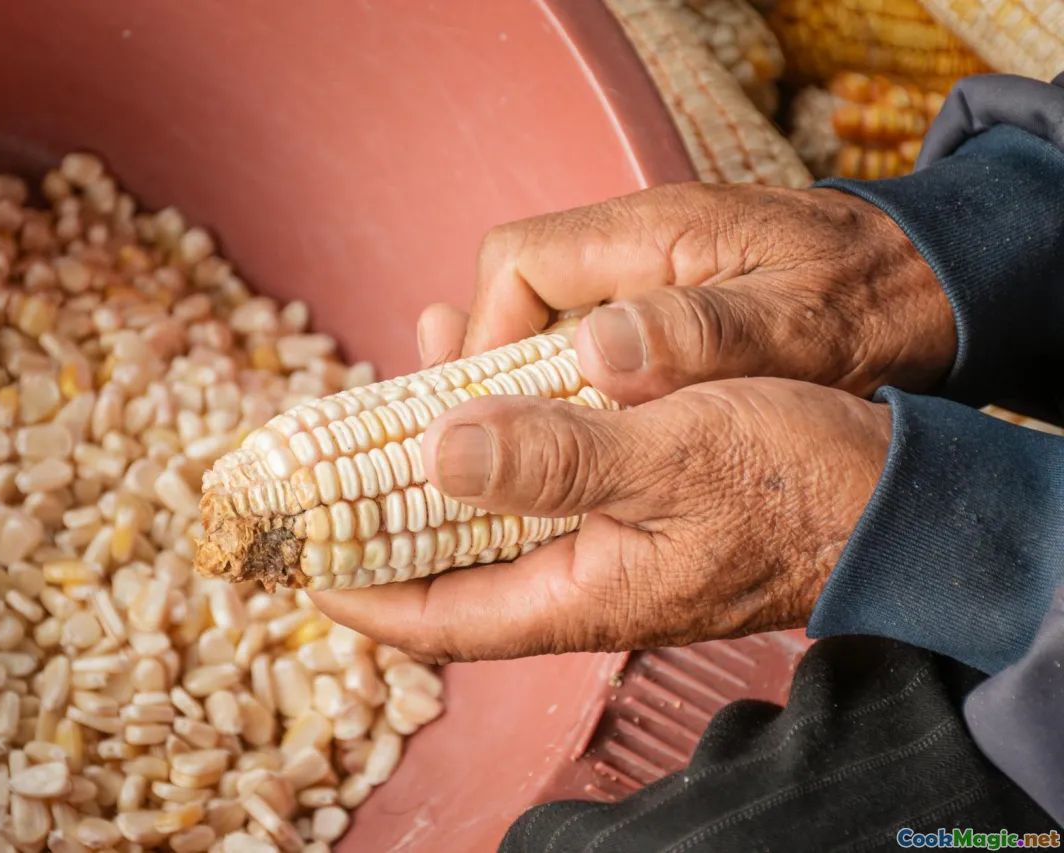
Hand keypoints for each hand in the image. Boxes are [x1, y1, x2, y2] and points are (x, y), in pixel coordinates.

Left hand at [308, 378, 890, 662]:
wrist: (896, 496)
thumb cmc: (797, 481)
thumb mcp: (672, 457)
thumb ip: (555, 462)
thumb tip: (432, 456)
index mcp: (578, 594)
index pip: (436, 616)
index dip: (356, 590)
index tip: (291, 555)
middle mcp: (581, 582)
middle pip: (450, 562)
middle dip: (383, 506)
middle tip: (328, 446)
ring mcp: (606, 549)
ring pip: (495, 512)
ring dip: (443, 452)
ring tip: (411, 369)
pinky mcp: (633, 511)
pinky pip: (541, 483)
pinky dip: (503, 434)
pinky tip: (495, 378)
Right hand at [419, 182, 956, 405]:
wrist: (934, 282)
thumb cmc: (873, 300)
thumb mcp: (799, 327)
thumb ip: (699, 335)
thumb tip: (594, 354)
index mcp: (654, 232)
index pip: (515, 264)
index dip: (481, 337)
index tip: (483, 413)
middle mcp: (636, 244)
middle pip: (516, 295)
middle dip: (491, 369)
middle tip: (490, 447)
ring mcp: (646, 275)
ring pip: (544, 323)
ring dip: (526, 386)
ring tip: (523, 454)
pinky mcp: (662, 307)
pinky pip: (584, 342)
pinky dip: (568, 391)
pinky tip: (581, 440)